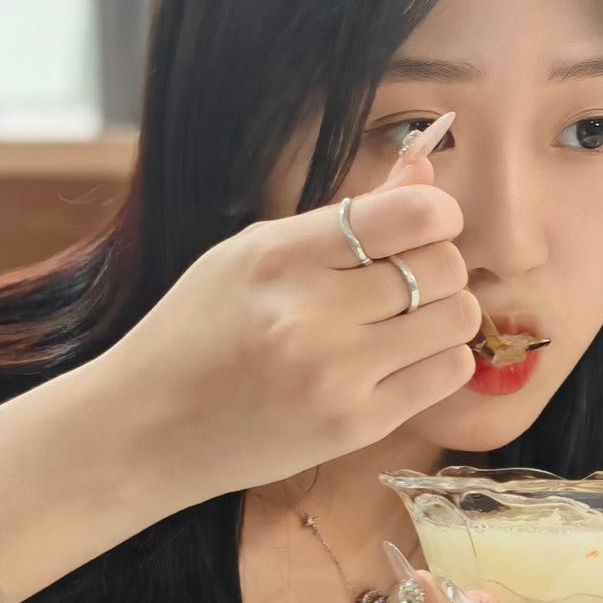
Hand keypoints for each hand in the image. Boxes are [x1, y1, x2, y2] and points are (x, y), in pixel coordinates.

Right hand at [93, 113, 479, 504]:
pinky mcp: (355, 426)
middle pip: (444, 266)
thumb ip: (343, 216)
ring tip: (407, 323)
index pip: (412, 214)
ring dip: (445, 315)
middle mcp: (311, 312)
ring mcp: (336, 374)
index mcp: (281, 255)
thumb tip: (426, 172)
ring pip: (458, 319)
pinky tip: (405, 360)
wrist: (145, 430)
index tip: (427, 227)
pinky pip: (449, 374)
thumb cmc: (197, 333)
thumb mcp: (250, 254)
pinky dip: (440, 360)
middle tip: (409, 283)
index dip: (438, 214)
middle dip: (440, 266)